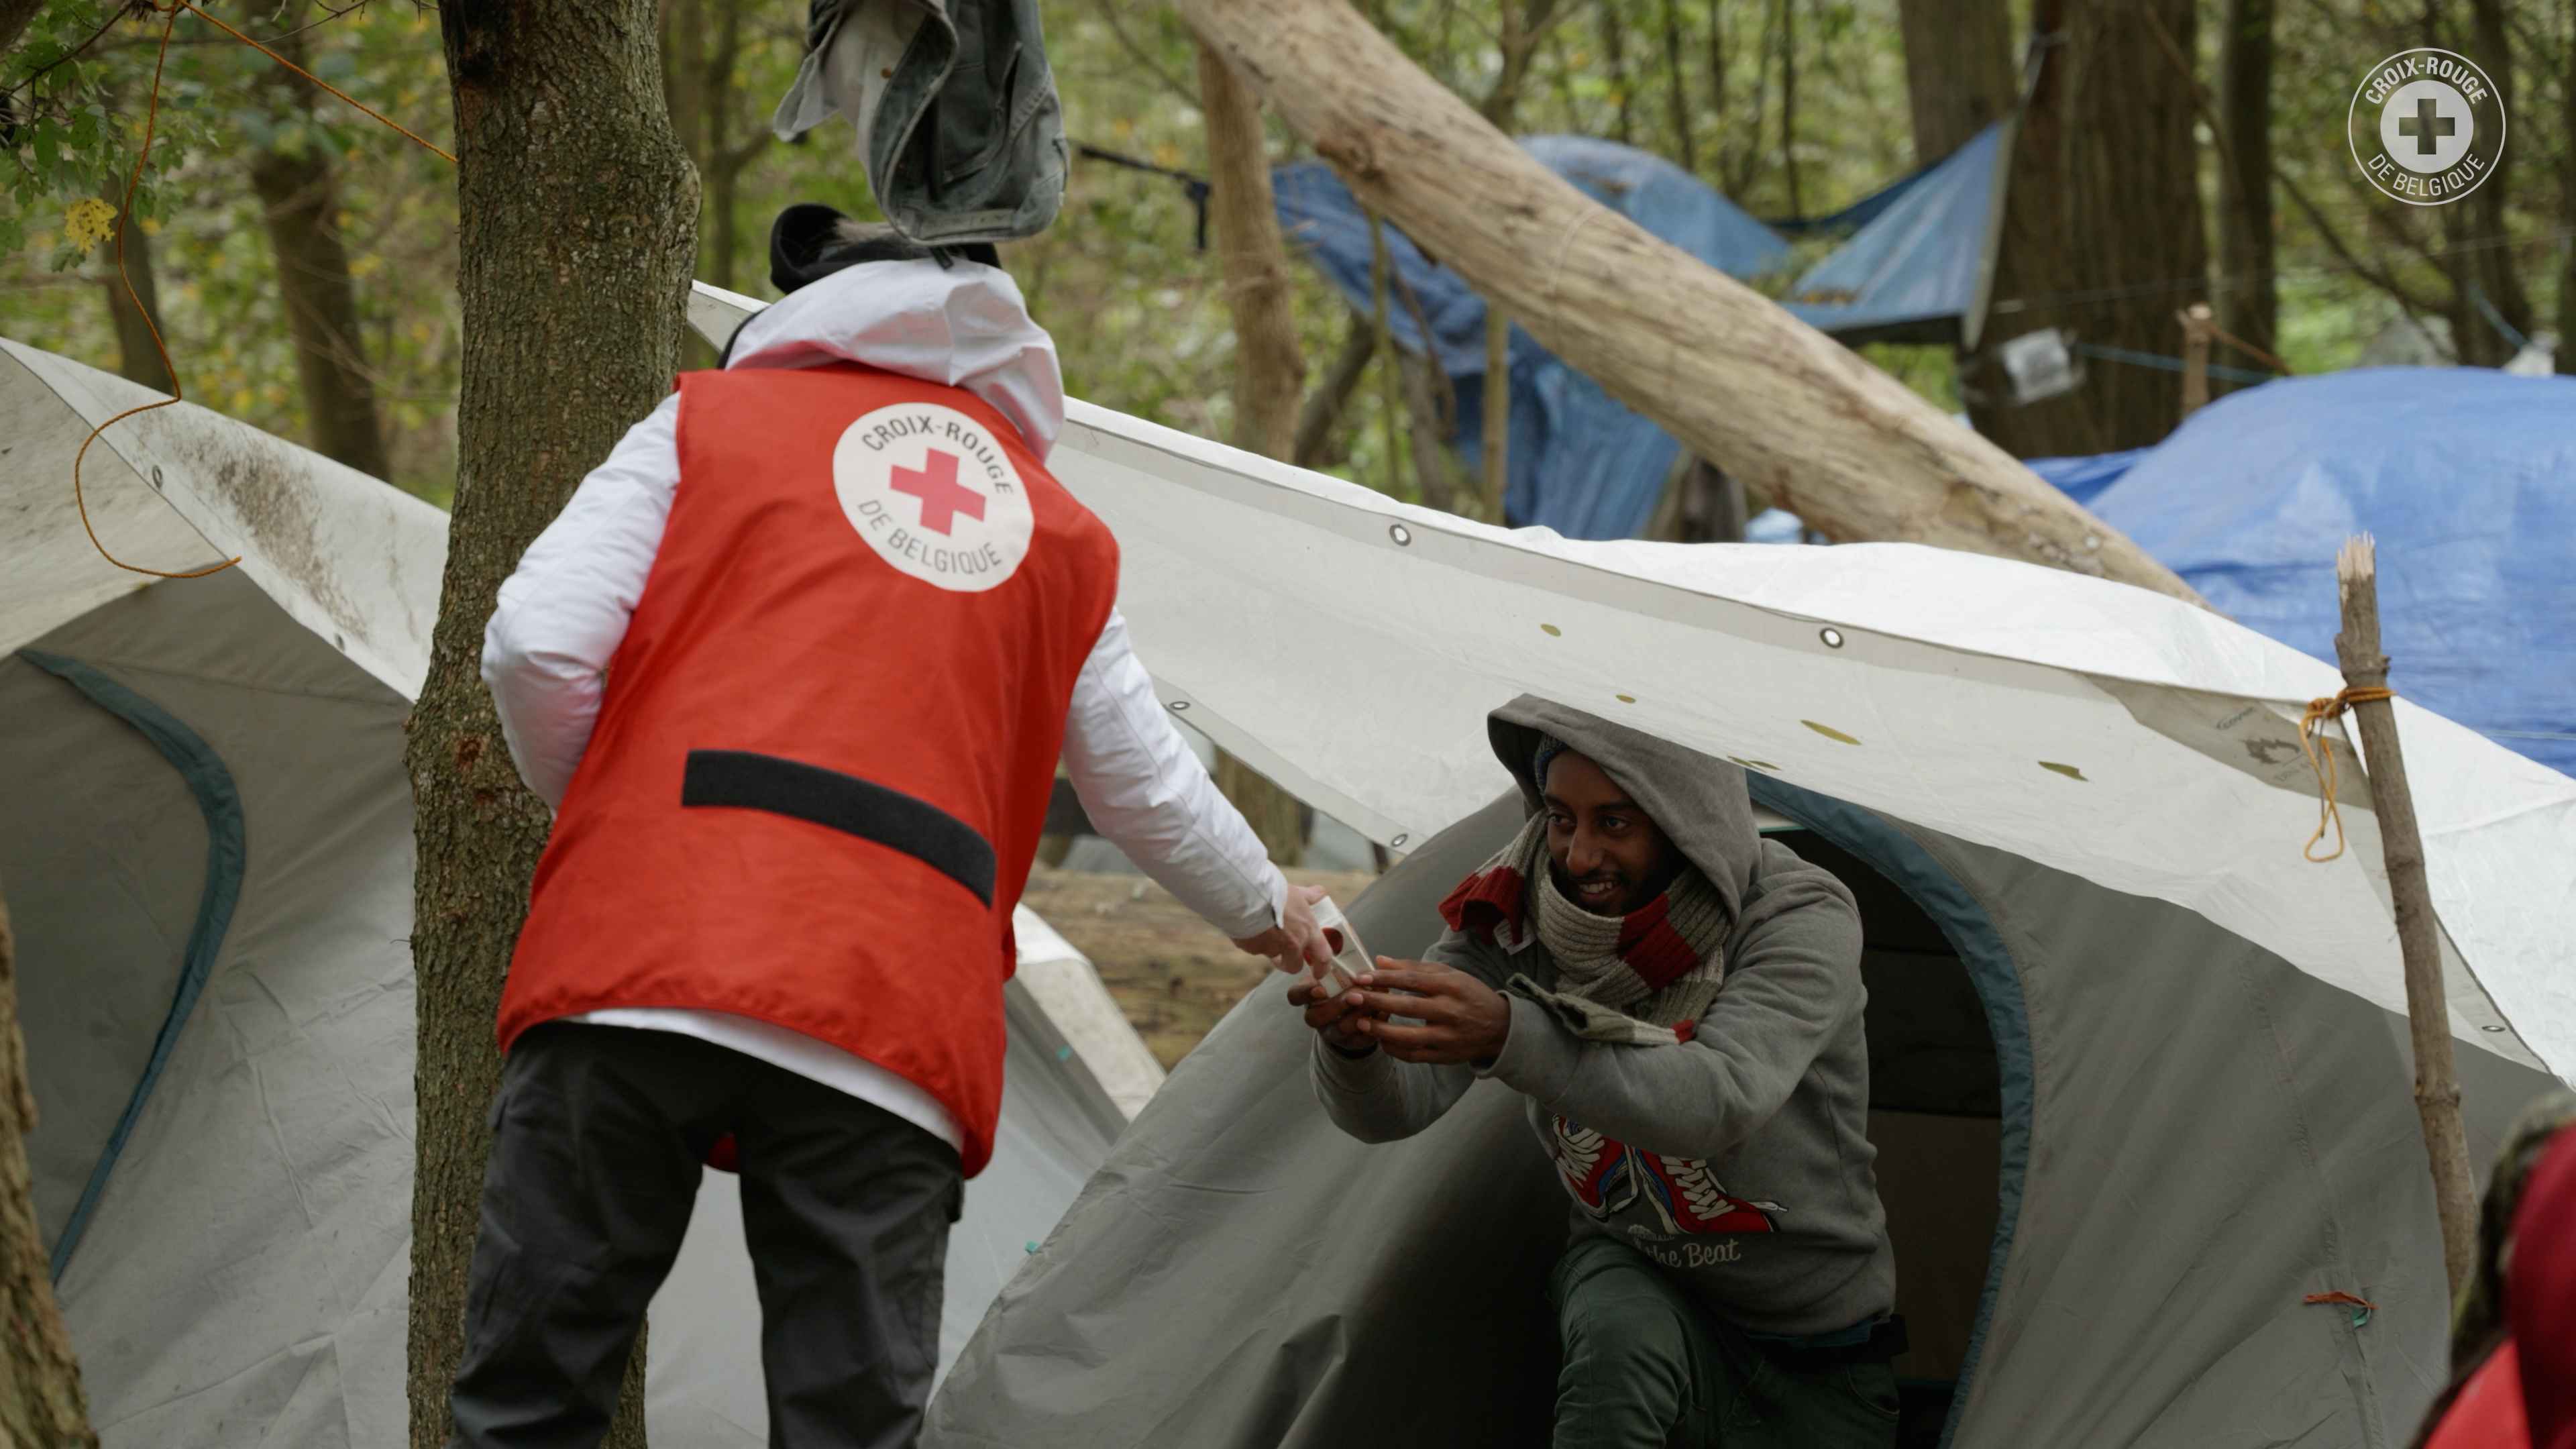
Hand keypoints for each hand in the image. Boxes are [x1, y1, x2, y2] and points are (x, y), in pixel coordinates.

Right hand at [1233, 883, 1335, 975]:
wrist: (1248, 895)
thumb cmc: (1275, 892)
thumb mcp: (1296, 892)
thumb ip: (1309, 896)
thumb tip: (1319, 893)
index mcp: (1307, 930)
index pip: (1323, 956)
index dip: (1322, 967)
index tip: (1318, 972)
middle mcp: (1293, 944)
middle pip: (1295, 965)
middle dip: (1290, 963)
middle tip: (1284, 957)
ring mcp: (1273, 949)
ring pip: (1272, 956)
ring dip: (1269, 948)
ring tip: (1261, 931)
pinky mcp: (1254, 949)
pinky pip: (1255, 948)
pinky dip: (1253, 940)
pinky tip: (1248, 927)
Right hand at [1289, 971, 1378, 1055]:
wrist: (1358, 1015)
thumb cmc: (1347, 987)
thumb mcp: (1343, 975)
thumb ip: (1349, 969)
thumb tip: (1372, 963)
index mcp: (1308, 997)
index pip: (1295, 996)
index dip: (1306, 993)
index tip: (1321, 989)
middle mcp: (1315, 1017)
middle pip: (1314, 1017)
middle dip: (1336, 1005)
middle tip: (1355, 996)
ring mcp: (1331, 1033)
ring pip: (1338, 1030)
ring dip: (1357, 1015)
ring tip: (1372, 1003)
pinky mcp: (1351, 1043)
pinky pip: (1359, 1039)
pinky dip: (1372, 1025)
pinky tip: (1382, 1013)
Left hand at [1344, 958, 1511, 1064]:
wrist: (1500, 1028)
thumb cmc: (1469, 995)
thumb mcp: (1449, 974)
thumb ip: (1414, 967)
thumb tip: (1379, 960)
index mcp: (1452, 986)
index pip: (1413, 980)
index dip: (1385, 978)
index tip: (1362, 977)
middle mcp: (1451, 1011)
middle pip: (1408, 1007)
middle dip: (1376, 1001)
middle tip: (1351, 997)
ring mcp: (1448, 1037)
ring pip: (1409, 1036)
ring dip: (1381, 1030)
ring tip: (1360, 1022)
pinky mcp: (1445, 1057)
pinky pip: (1414, 1056)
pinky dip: (1394, 1049)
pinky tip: (1380, 1040)